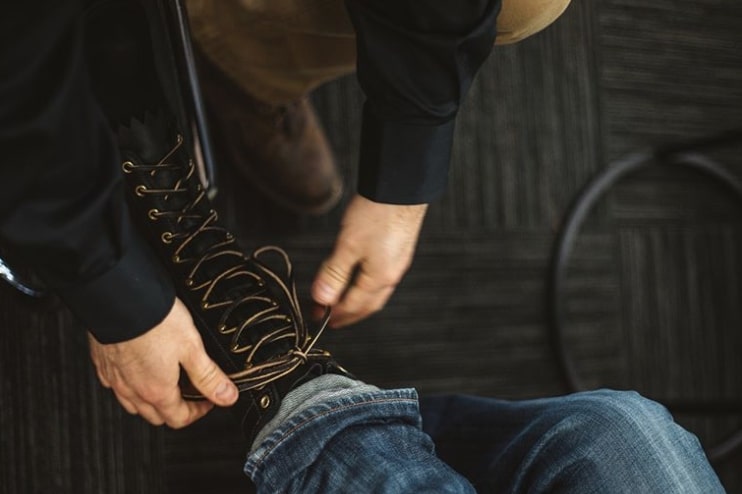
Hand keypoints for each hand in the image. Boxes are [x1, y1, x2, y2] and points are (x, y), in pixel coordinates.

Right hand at [88, 297, 237, 427]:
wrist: (118, 299)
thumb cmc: (153, 320)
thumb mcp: (192, 348)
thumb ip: (209, 376)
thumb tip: (227, 396)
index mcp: (157, 390)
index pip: (179, 419)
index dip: (198, 412)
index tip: (208, 401)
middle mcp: (133, 390)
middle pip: (156, 416)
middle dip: (176, 409)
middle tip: (191, 392)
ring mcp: (115, 378)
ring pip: (133, 405)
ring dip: (151, 401)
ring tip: (166, 382)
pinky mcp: (103, 364)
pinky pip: (115, 386)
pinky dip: (129, 386)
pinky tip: (138, 371)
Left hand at [312, 194, 427, 326]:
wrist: (402, 189)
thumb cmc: (377, 214)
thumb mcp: (348, 246)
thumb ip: (334, 274)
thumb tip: (322, 299)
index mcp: (379, 278)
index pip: (353, 305)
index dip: (335, 313)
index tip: (320, 317)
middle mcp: (392, 274)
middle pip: (369, 304)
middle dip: (350, 314)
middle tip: (333, 318)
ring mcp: (398, 263)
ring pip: (377, 292)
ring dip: (360, 301)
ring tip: (344, 301)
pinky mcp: (399, 250)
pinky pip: (382, 278)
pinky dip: (368, 286)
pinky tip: (362, 278)